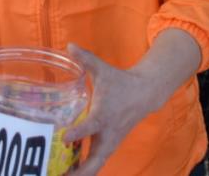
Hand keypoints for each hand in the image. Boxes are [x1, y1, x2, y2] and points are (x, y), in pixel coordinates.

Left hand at [65, 44, 167, 174]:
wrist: (144, 93)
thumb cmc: (120, 82)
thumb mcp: (103, 69)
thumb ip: (85, 59)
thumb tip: (69, 45)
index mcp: (104, 115)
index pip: (90, 127)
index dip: (77, 132)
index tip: (63, 137)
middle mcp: (107, 133)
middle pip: (95, 160)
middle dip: (79, 172)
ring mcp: (109, 142)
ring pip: (95, 165)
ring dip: (80, 174)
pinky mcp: (108, 146)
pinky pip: (96, 162)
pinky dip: (84, 170)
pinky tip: (67, 174)